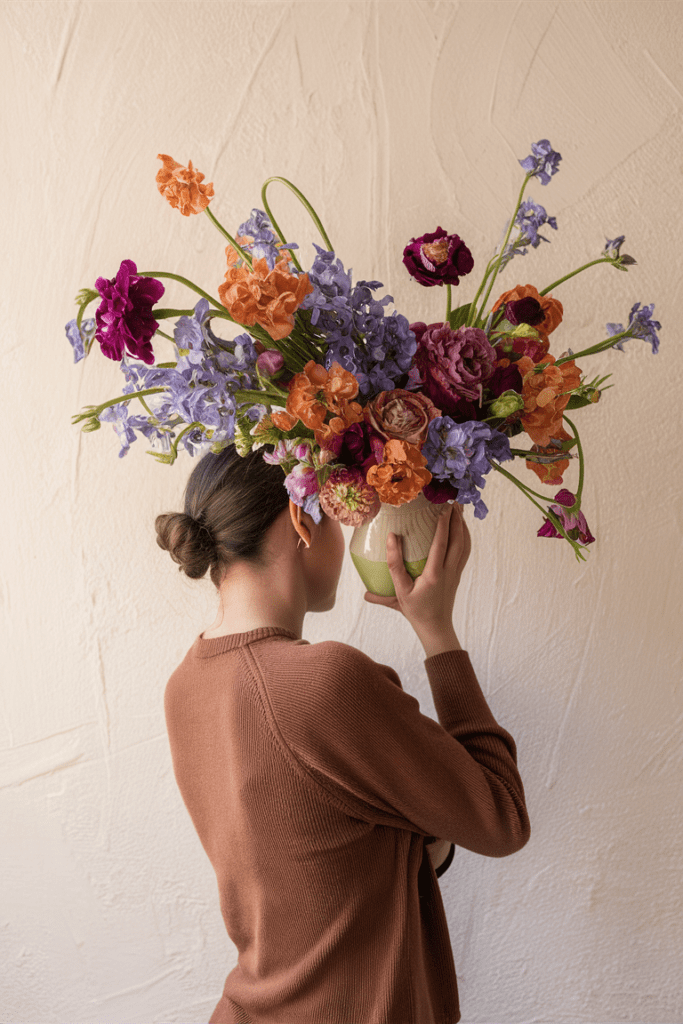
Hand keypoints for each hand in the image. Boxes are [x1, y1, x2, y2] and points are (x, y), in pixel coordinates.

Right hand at [364, 503, 470, 655]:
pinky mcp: (458, 574)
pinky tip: (460, 528)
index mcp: (434, 575)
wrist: (435, 627)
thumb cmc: (414, 610)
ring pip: (464, 545)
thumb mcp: (398, 592)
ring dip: (462, 526)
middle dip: (457, 520)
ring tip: (459, 509)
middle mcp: (449, 572)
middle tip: (453, 501)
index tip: (442, 509)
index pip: (441, 546)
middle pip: (458, 541)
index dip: (443, 526)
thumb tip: (389, 539)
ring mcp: (456, 573)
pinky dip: (464, 537)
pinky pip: (464, 552)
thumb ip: (393, 566)